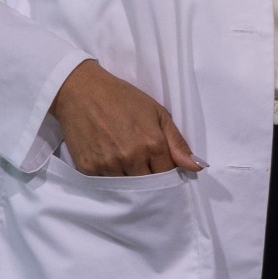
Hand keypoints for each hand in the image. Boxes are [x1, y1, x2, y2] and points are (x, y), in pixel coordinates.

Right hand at [45, 62, 197, 176]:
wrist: (81, 91)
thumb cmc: (123, 98)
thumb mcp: (157, 113)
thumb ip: (177, 142)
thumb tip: (196, 167)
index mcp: (152, 144)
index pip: (167, 175)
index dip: (167, 172)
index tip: (162, 166)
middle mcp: (131, 158)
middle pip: (148, 185)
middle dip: (149, 178)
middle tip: (143, 165)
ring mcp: (108, 165)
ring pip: (126, 187)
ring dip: (129, 180)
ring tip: (125, 162)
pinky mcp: (88, 169)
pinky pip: (105, 184)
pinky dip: (110, 177)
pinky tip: (108, 161)